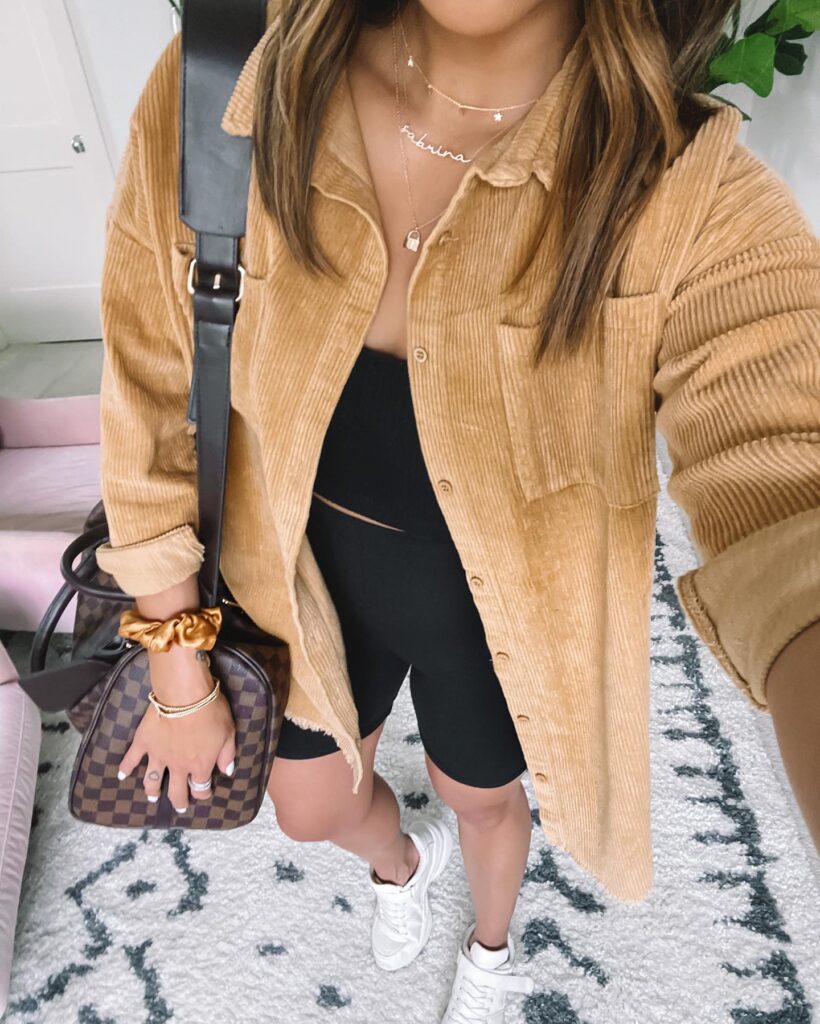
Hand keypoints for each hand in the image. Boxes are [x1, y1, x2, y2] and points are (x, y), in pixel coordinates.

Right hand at [116, 648, 236, 811]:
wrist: (185, 695)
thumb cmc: (211, 711)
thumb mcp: (229, 733)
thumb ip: (227, 755)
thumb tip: (227, 772)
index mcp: (200, 765)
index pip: (200, 787)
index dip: (202, 793)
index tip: (203, 793)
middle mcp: (178, 766)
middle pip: (177, 791)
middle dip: (179, 801)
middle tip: (179, 807)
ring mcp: (159, 756)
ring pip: (153, 781)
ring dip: (153, 791)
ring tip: (153, 798)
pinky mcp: (144, 743)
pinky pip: (131, 759)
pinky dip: (125, 768)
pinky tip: (121, 776)